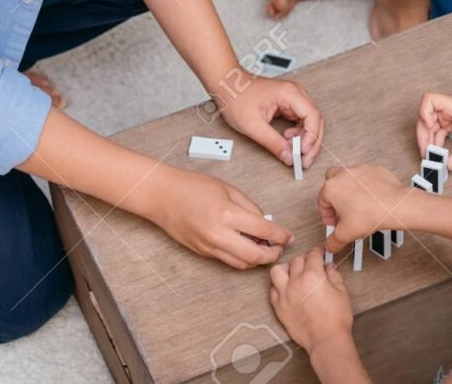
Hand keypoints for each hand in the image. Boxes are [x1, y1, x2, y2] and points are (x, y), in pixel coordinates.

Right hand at [150, 168, 291, 268]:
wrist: (163, 196)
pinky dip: (241, 258)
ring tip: (264, 248)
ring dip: (257, 260)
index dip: (281, 236)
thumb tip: (265, 224)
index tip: (289, 237)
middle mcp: (219, 235)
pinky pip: (227, 261)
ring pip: (241, 264)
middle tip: (280, 248)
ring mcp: (209, 246)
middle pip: (254, 256)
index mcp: (228, 214)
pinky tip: (246, 247)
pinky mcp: (202, 252)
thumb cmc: (194, 187)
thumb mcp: (228, 189)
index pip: (263, 231)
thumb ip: (250, 207)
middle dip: (272, 255)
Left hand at [218, 74, 324, 166]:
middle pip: (316, 120)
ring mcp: (293, 97)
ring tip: (293, 151)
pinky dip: (298, 134)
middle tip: (303, 160)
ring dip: (306, 139)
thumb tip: (288, 157)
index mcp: (290, 93)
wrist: (227, 84)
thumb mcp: (252, 125)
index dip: (312, 137)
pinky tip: (288, 140)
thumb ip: (273, 143)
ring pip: (310, 121)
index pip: (313, 116)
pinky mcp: (289, 103)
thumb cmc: (236, 96)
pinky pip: (301, 120)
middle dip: (312, 142)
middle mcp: (296, 93)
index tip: (303, 153)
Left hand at [270, 246, 353, 353]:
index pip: (312, 255)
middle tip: (311, 265)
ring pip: (277, 271)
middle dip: (304, 259)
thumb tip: (329, 267)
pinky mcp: (279, 307)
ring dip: (286, 268)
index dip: (318, 252)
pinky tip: (286, 289)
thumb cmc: (336, 318)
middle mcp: (296, 281)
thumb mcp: (342, 292)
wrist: (326, 339)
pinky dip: (278, 286)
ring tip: (293, 273)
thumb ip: (334, 275)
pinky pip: (272, 290)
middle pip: (296, 260)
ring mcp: (284, 294)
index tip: (320, 253)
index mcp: (313, 275)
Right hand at [318, 165, 411, 251]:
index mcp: (331, 188)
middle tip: (340, 209)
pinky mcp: (374, 169)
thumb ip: (333, 241)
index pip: (321, 201)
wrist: (395, 205)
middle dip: (333, 195)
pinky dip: (366, 186)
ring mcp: (360, 170)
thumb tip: (330, 245)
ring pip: (348, 177)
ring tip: (357, 205)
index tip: (334, 222)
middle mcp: (344, 174)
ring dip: (349, 189)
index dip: (326, 215)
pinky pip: (365, 176)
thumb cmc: (372, 214)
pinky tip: (371, 199)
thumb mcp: (346, 234)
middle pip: (331, 182)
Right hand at [416, 93, 451, 169]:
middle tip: (425, 152)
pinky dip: (438, 141)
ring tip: (431, 156)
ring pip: (432, 126)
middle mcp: (449, 107)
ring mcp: (450, 114)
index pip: (428, 100)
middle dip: (424, 135)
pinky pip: (440, 130)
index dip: (424, 113)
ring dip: (429, 140)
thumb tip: (449, 164)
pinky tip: (438, 152)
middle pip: (426, 118)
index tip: (428, 128)